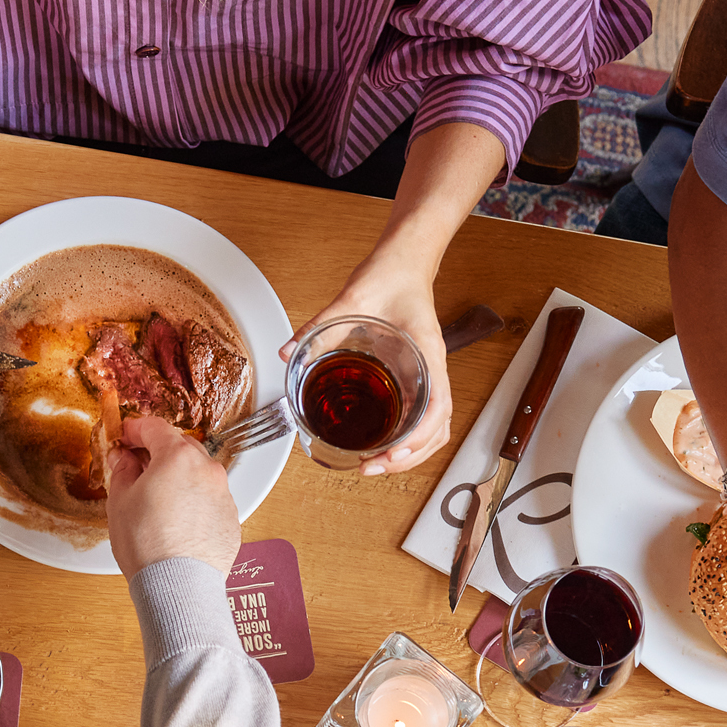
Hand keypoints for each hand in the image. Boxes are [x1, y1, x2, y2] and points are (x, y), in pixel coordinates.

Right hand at [106, 416, 241, 577]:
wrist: (178, 586)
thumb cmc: (147, 545)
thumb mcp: (120, 501)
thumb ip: (123, 471)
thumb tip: (124, 459)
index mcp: (178, 457)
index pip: (155, 427)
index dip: (135, 429)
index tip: (125, 436)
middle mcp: (207, 470)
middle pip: (181, 447)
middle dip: (159, 452)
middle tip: (138, 466)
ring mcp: (223, 495)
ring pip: (198, 474)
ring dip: (179, 478)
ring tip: (158, 500)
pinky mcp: (231, 519)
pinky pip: (210, 500)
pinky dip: (195, 502)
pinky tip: (177, 521)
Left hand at [286, 264, 449, 474]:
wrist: (405, 259)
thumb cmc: (390, 276)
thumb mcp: (351, 300)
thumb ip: (320, 326)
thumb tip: (289, 351)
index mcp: (426, 353)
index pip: (437, 407)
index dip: (417, 438)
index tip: (391, 452)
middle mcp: (433, 369)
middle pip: (437, 429)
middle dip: (408, 457)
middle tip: (374, 467)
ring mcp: (429, 373)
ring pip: (434, 427)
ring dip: (412, 452)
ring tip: (380, 463)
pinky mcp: (419, 373)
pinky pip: (423, 413)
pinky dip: (410, 436)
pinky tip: (387, 442)